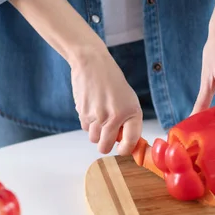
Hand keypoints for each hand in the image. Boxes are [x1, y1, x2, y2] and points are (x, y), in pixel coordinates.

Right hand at [8, 0, 142, 154]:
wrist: (92, 63)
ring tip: (99, 116)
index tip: (122, 150)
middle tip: (108, 135)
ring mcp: (97, 116)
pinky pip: (85, 129)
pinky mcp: (83, 113)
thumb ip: (127, 121)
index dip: (125, 150)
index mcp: (131, 112)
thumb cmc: (112, 81)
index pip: (129, 143)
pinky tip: (91, 108)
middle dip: (106, 144)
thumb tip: (123, 143)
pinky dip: (88, 123)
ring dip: (96, 133)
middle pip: (105, 147)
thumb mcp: (128, 99)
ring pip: (94, 139)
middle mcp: (115, 117)